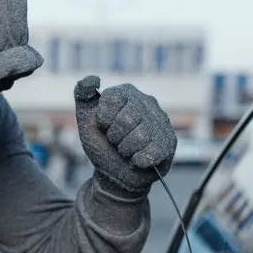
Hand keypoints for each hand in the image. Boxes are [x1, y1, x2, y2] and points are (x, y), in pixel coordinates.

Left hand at [74, 76, 176, 197]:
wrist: (114, 174)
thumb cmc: (101, 144)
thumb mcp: (86, 119)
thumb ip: (83, 94)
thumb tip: (93, 78)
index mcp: (126, 93)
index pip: (112, 99)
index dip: (104, 119)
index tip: (104, 126)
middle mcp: (147, 102)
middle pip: (127, 118)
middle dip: (114, 137)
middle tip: (115, 141)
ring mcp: (161, 121)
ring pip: (141, 136)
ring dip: (126, 150)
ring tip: (126, 150)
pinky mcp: (169, 142)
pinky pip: (152, 152)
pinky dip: (137, 161)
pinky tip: (137, 159)